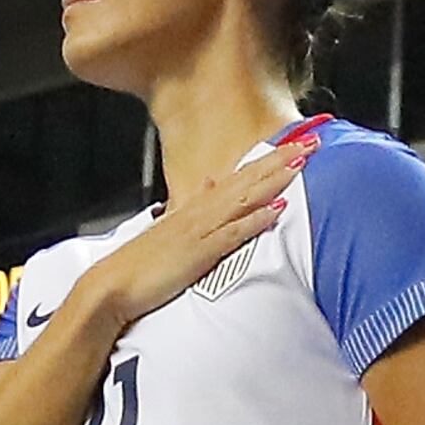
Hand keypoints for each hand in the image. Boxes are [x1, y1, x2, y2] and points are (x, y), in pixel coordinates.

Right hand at [76, 137, 315, 330]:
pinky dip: (256, 220)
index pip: (240, 176)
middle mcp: (200, 212)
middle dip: (281, 159)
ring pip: (245, 198)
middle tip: (311, 139)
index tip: (295, 144)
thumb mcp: (171, 227)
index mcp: (196, 207)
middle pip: (248, 179)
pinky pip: (233, 233)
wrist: (113, 284)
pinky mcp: (200, 253)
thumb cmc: (142, 263)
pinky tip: (277, 209)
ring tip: (301, 162)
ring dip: (274, 180)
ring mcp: (201, 230)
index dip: (269, 160)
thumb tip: (209, 184)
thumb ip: (194, 206)